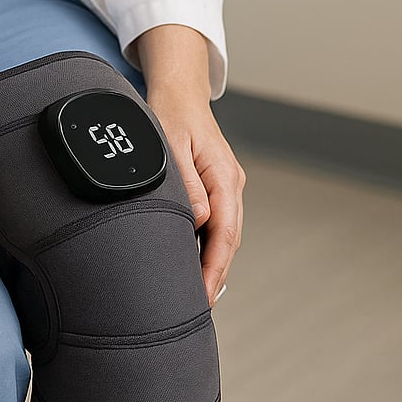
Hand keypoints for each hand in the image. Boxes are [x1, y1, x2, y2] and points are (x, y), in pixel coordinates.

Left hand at [146, 92, 245, 306]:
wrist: (179, 91)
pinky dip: (208, 247)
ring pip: (224, 235)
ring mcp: (226, 186)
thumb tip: (199, 220)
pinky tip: (194, 264)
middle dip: (215, 276)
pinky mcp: (216, 187)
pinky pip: (217, 224)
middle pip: (228, 241)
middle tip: (197, 309)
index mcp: (224, 177)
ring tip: (195, 296)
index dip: (214, 269)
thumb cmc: (171, 114)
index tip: (203, 297)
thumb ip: (186, 183)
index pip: (224, 234)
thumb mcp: (171, 144)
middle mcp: (231, 184)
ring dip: (212, 265)